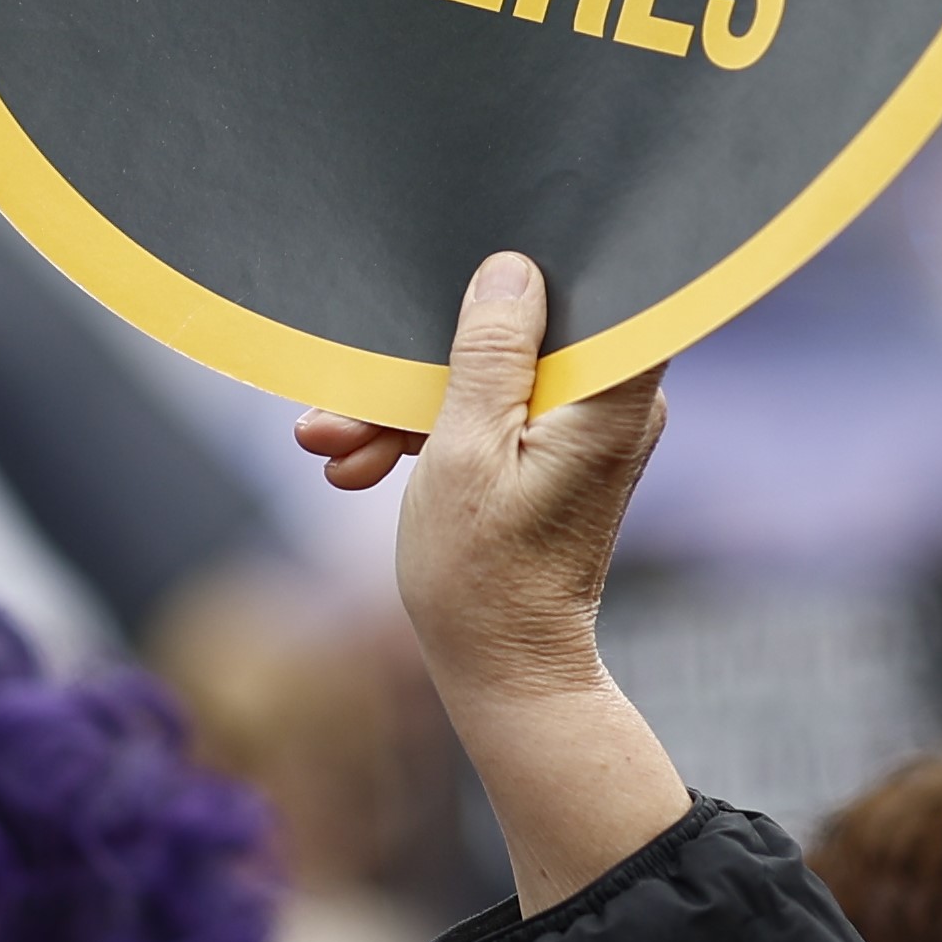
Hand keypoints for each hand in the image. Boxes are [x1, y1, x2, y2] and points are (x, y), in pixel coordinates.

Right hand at [297, 252, 688, 905]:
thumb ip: (489, 353)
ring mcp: (585, 430)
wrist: (504, 674)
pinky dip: (425, 433)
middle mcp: (615, 404)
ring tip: (326, 442)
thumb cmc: (485, 577)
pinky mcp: (553, 455)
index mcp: (612, 395)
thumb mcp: (465, 452)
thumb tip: (510, 269)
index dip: (532, 267)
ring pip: (488, 378)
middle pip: (520, 335)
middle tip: (343, 397)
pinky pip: (488, 416)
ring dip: (404, 405)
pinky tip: (355, 461)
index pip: (599, 286)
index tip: (462, 269)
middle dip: (421, 361)